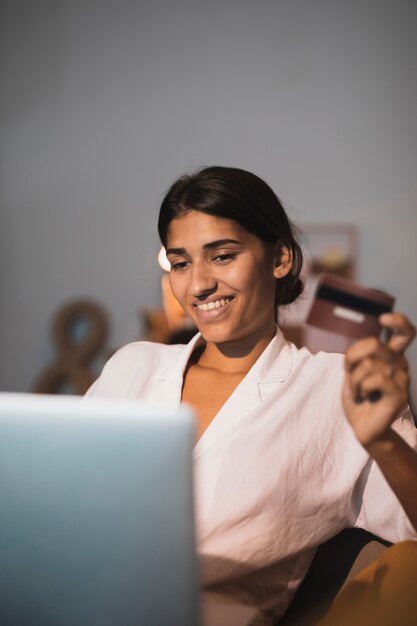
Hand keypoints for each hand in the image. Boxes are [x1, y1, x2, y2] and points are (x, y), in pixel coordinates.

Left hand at [342, 313, 414, 447]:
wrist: (364, 427)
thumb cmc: (358, 398)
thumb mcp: (353, 371)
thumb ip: (359, 356)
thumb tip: (360, 346)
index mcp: (391, 356)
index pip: (405, 332)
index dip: (397, 321)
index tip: (382, 319)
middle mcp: (400, 364)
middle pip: (373, 343)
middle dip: (351, 357)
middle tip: (348, 372)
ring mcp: (402, 379)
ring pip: (368, 363)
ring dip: (353, 378)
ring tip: (357, 391)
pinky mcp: (399, 394)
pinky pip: (374, 378)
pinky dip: (360, 387)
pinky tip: (362, 396)